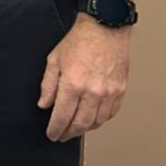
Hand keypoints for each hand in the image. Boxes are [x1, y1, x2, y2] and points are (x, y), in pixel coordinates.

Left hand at [38, 15, 131, 140]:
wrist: (104, 29)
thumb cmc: (79, 41)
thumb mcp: (54, 60)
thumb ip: (48, 85)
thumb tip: (44, 104)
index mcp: (73, 84)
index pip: (62, 116)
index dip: (56, 129)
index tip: (52, 134)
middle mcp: (92, 91)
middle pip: (81, 123)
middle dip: (69, 133)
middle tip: (62, 136)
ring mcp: (109, 92)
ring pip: (97, 121)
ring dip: (85, 129)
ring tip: (76, 129)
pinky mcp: (120, 90)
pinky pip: (111, 113)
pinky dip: (101, 120)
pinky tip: (93, 119)